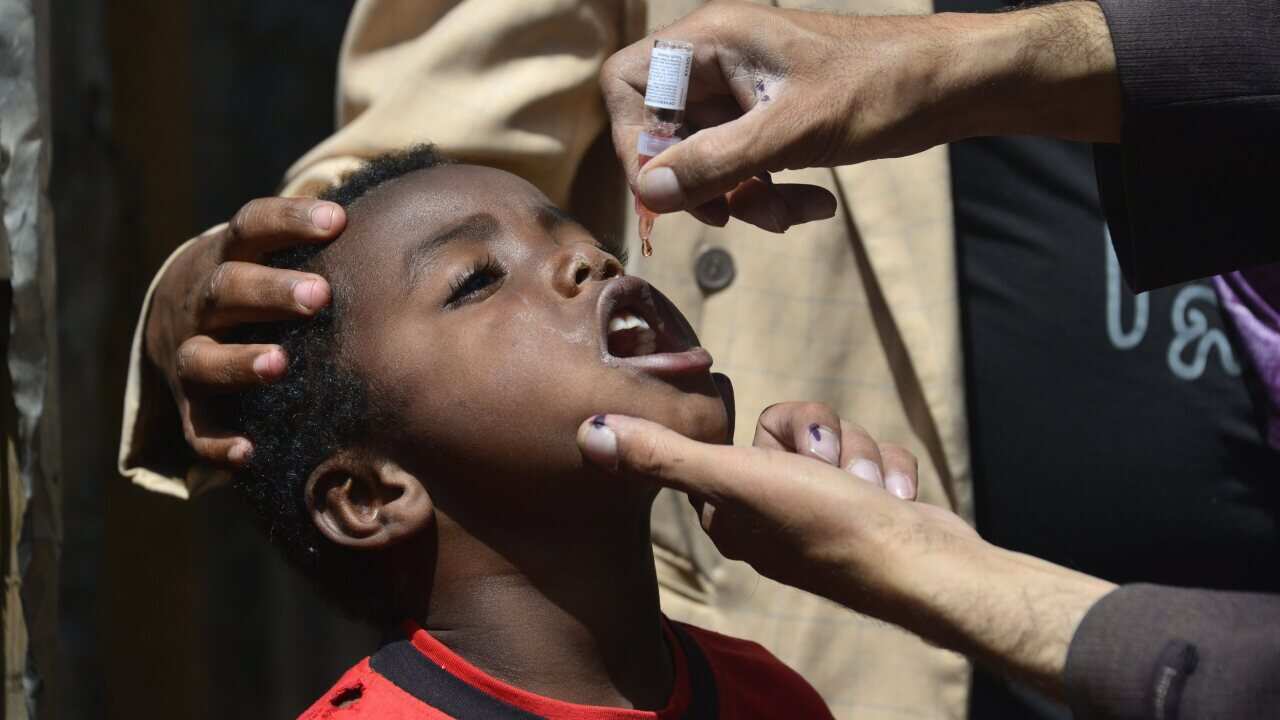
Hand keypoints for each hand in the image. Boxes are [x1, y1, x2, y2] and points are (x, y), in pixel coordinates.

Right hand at [144, 197, 344, 464]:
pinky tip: (249, 453)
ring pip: (203, 359)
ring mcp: (192, 355)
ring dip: (240, 361)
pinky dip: (217, 443)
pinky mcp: (190, 406)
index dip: (290, 220)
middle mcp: (205, 304)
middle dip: (272, 291)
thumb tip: (410, 214)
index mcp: (230, 257)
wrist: (177, 318)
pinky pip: (196, 429)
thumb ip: (325, 241)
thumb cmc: (260, 283)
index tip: (337, 220)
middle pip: (228, 288)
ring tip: (280, 364)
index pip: (252, 226)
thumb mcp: (275, 252)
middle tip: (320, 295)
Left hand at [578, 402, 972, 606]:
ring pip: (837, 436)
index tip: (786, 456)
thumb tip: (587, 433)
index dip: (772, 434)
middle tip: (831, 472)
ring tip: (867, 492)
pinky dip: (889, 472)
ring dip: (861, 455)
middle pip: (792, 428)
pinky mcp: (866, 510)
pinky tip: (892, 499)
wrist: (923, 568)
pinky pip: (874, 456)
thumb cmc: (826, 526)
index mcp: (730, 515)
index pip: (739, 436)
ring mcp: (823, 515)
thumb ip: (662, 456)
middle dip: (823, 439)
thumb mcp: (735, 481)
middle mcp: (771, 518)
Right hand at [600, 1, 1118, 224]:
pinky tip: (815, 206)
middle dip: (700, 183)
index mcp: (714, 40)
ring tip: (793, 215)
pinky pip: (743, 166)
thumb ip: (716, 161)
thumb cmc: (880, 87)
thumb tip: (648, 192)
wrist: (951, 87)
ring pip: (707, 159)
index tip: (664, 187)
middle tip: (729, 216)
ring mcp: (745, 93)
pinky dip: (769, 195)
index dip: (634, 138)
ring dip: (742, 198)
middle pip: (665, 130)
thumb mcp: (793, 132)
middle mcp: (720, 62)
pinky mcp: (771, 121)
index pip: (629, 82)